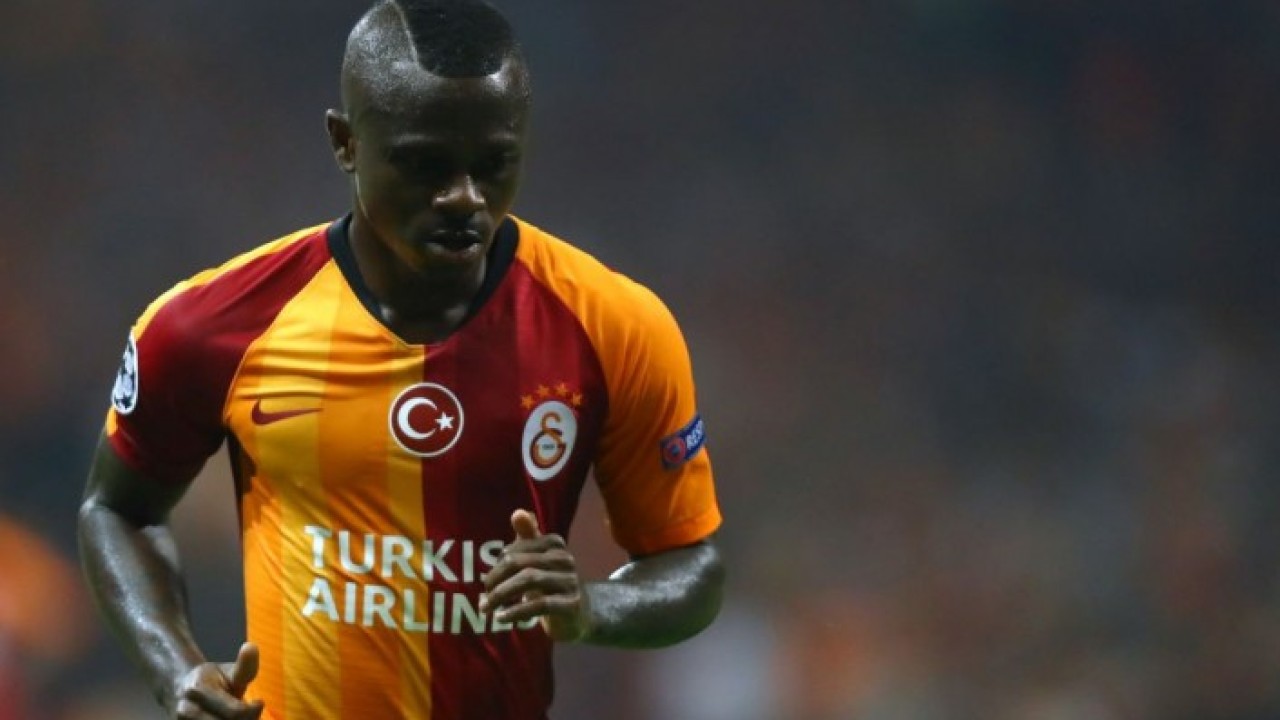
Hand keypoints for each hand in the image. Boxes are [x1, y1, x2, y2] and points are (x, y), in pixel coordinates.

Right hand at [167, 642, 263, 718]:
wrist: (178, 689)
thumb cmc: (211, 680)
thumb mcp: (229, 671)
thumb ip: (244, 666)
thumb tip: (251, 647)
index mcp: (198, 689)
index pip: (235, 712)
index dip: (252, 711)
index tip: (259, 702)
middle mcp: (186, 711)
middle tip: (250, 713)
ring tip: (239, 717)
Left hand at [480, 510, 591, 641]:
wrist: (578, 614)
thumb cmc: (550, 584)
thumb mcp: (536, 560)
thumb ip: (526, 536)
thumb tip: (518, 512)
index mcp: (554, 544)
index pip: (517, 549)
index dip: (498, 565)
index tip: (489, 582)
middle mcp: (565, 559)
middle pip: (520, 563)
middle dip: (496, 581)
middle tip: (483, 598)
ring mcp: (570, 581)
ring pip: (529, 580)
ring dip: (502, 596)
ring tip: (487, 608)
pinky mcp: (572, 604)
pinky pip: (540, 604)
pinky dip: (516, 611)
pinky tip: (502, 618)